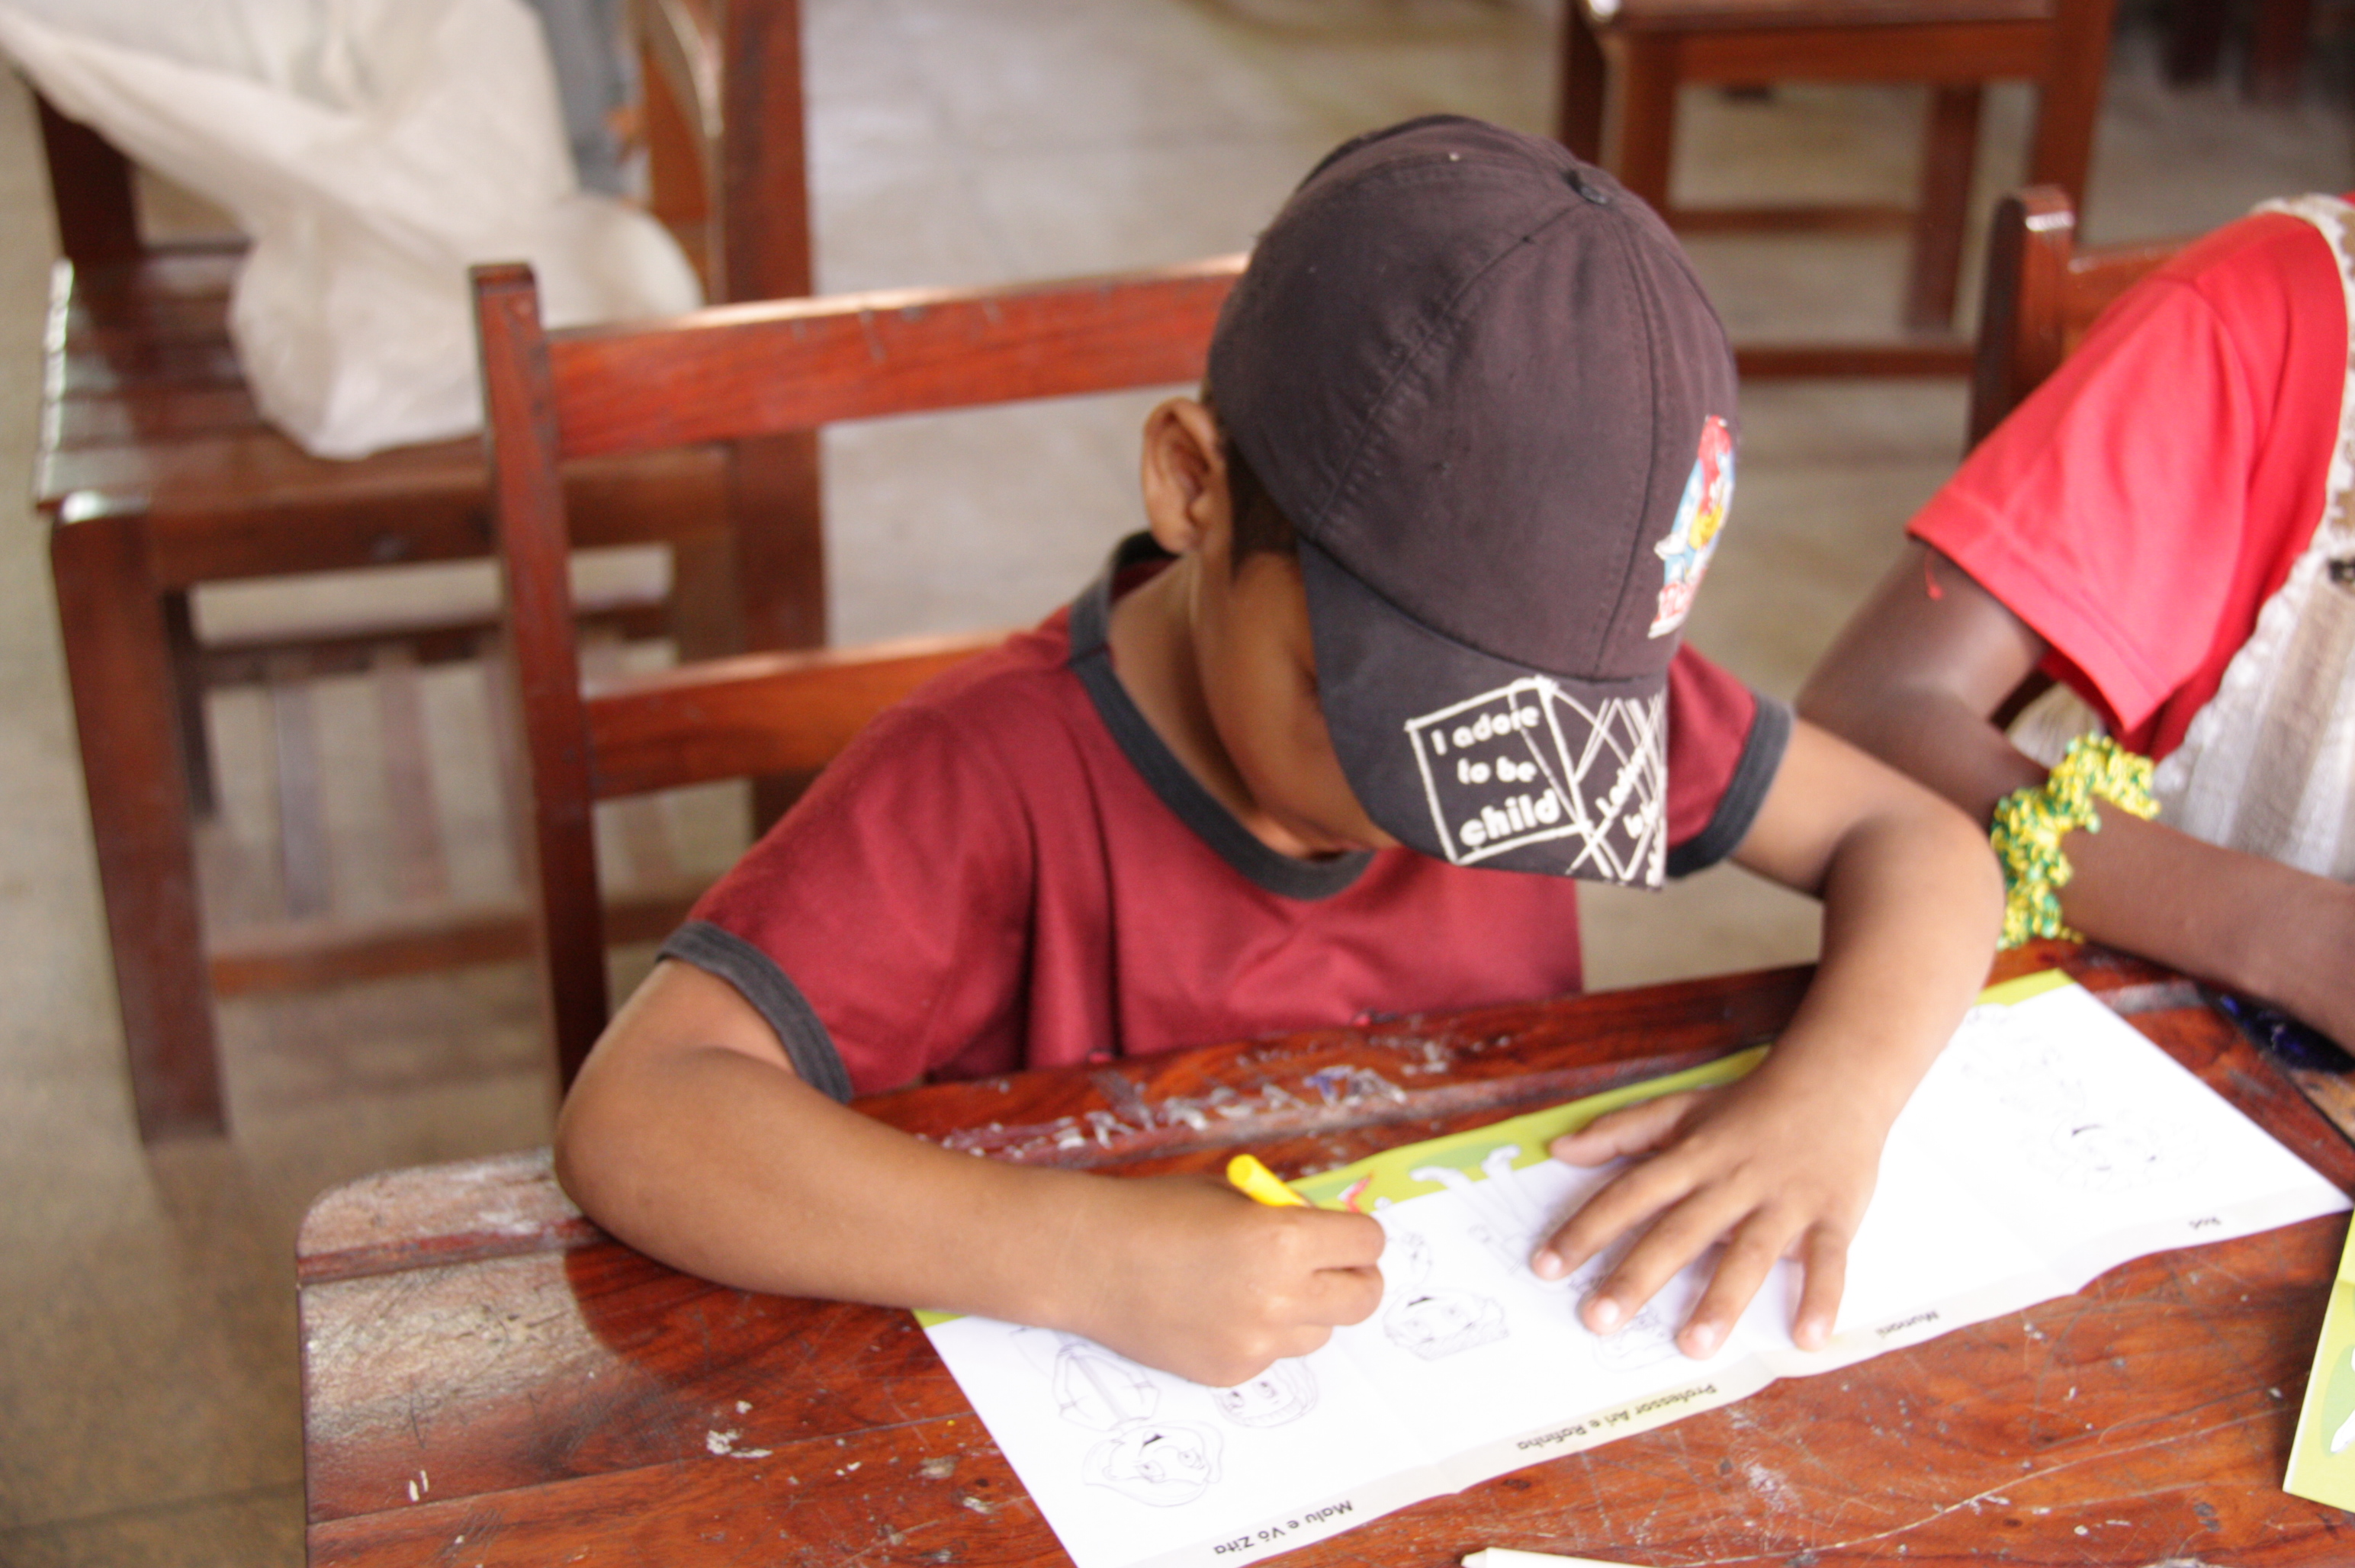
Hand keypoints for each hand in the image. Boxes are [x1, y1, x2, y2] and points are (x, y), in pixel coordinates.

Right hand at [1061, 1172, 1385, 1385]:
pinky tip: (1215, 1310)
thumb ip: (1288, 1216)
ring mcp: (1256, 1342)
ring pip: (1319, 1332)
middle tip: (1335, 1268)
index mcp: (1286, 1238)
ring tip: (1256, 1285)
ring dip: (1307, 1310)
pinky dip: (1260, 1333)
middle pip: (1363, 1300)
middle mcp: (1280, 1296)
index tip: (1345, 1235)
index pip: (1368, 1244)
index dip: (1357, 1235)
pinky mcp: (1231, 1371)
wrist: (1088, 1259)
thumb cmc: (1156, 1212)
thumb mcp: (1235, 1194)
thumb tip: (1331, 1238)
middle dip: (1356, 1278)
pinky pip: (1272, 1354)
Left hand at [1529, 1070, 1884, 1358]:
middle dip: (1636, 1276)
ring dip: (1721, 1301)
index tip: (1546, 1266)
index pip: (1627, 1195)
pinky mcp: (1832, 1215)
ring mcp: (1783, 1201)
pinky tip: (1806, 1338)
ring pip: (1747, 1254)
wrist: (1836, 1078)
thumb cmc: (1749, 1106)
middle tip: (1597, 1319)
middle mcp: (1731, 1181)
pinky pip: (1827, 1261)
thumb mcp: (1680, 1109)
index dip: (1585, 1229)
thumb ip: (1620, 1132)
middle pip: (1677, 1232)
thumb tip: (1560, 1150)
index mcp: (1690, 1157)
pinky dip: (1821, 1298)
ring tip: (1692, 1346)